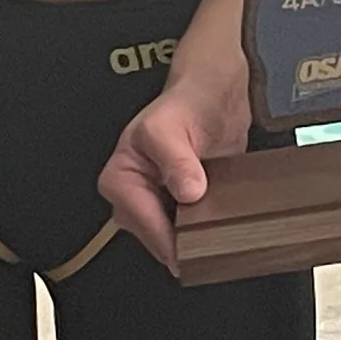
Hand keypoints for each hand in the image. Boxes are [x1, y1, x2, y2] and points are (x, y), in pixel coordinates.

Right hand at [98, 60, 254, 275]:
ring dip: (195, 237)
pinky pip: (190, 230)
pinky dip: (204, 230)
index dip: (168, 236)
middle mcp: (133, 196)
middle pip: (155, 236)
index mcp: (118, 178)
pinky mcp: (180, 207)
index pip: (142, 221)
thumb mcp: (171, 127)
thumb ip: (177, 161)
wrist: (214, 95)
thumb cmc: (185, 102)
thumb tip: (188, 193)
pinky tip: (221, 225)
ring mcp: (157, 203)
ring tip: (218, 232)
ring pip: (173, 237)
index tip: (194, 244)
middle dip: (181, 240)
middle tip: (211, 241)